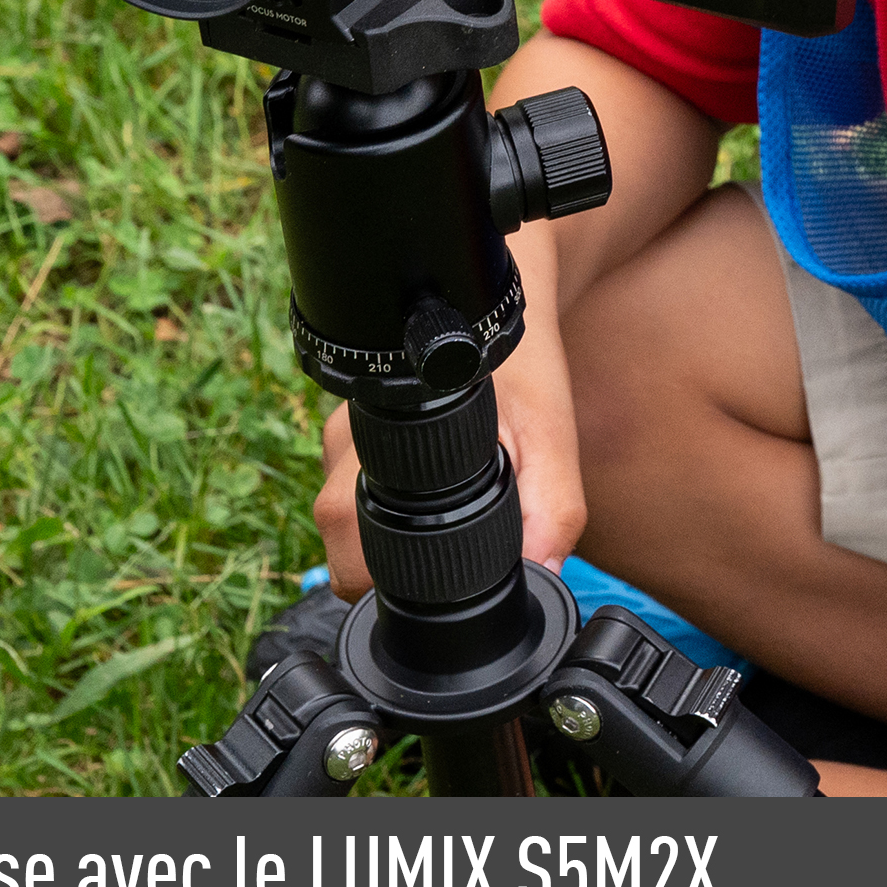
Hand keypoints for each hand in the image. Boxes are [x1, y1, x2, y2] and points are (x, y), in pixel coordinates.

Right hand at [313, 230, 586, 598]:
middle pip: (342, 542)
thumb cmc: (524, 371)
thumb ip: (550, 508)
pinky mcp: (343, 430)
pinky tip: (428, 479)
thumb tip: (540, 574)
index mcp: (383, 445)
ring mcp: (335, 433)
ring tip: (444, 495)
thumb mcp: (550, 439)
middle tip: (453, 528)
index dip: (394, 581)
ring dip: (388, 527)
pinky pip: (352, 490)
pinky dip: (386, 500)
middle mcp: (342, 439)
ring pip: (345, 518)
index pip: (353, 554)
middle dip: (392, 557)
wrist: (495, 305)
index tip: (436, 580)